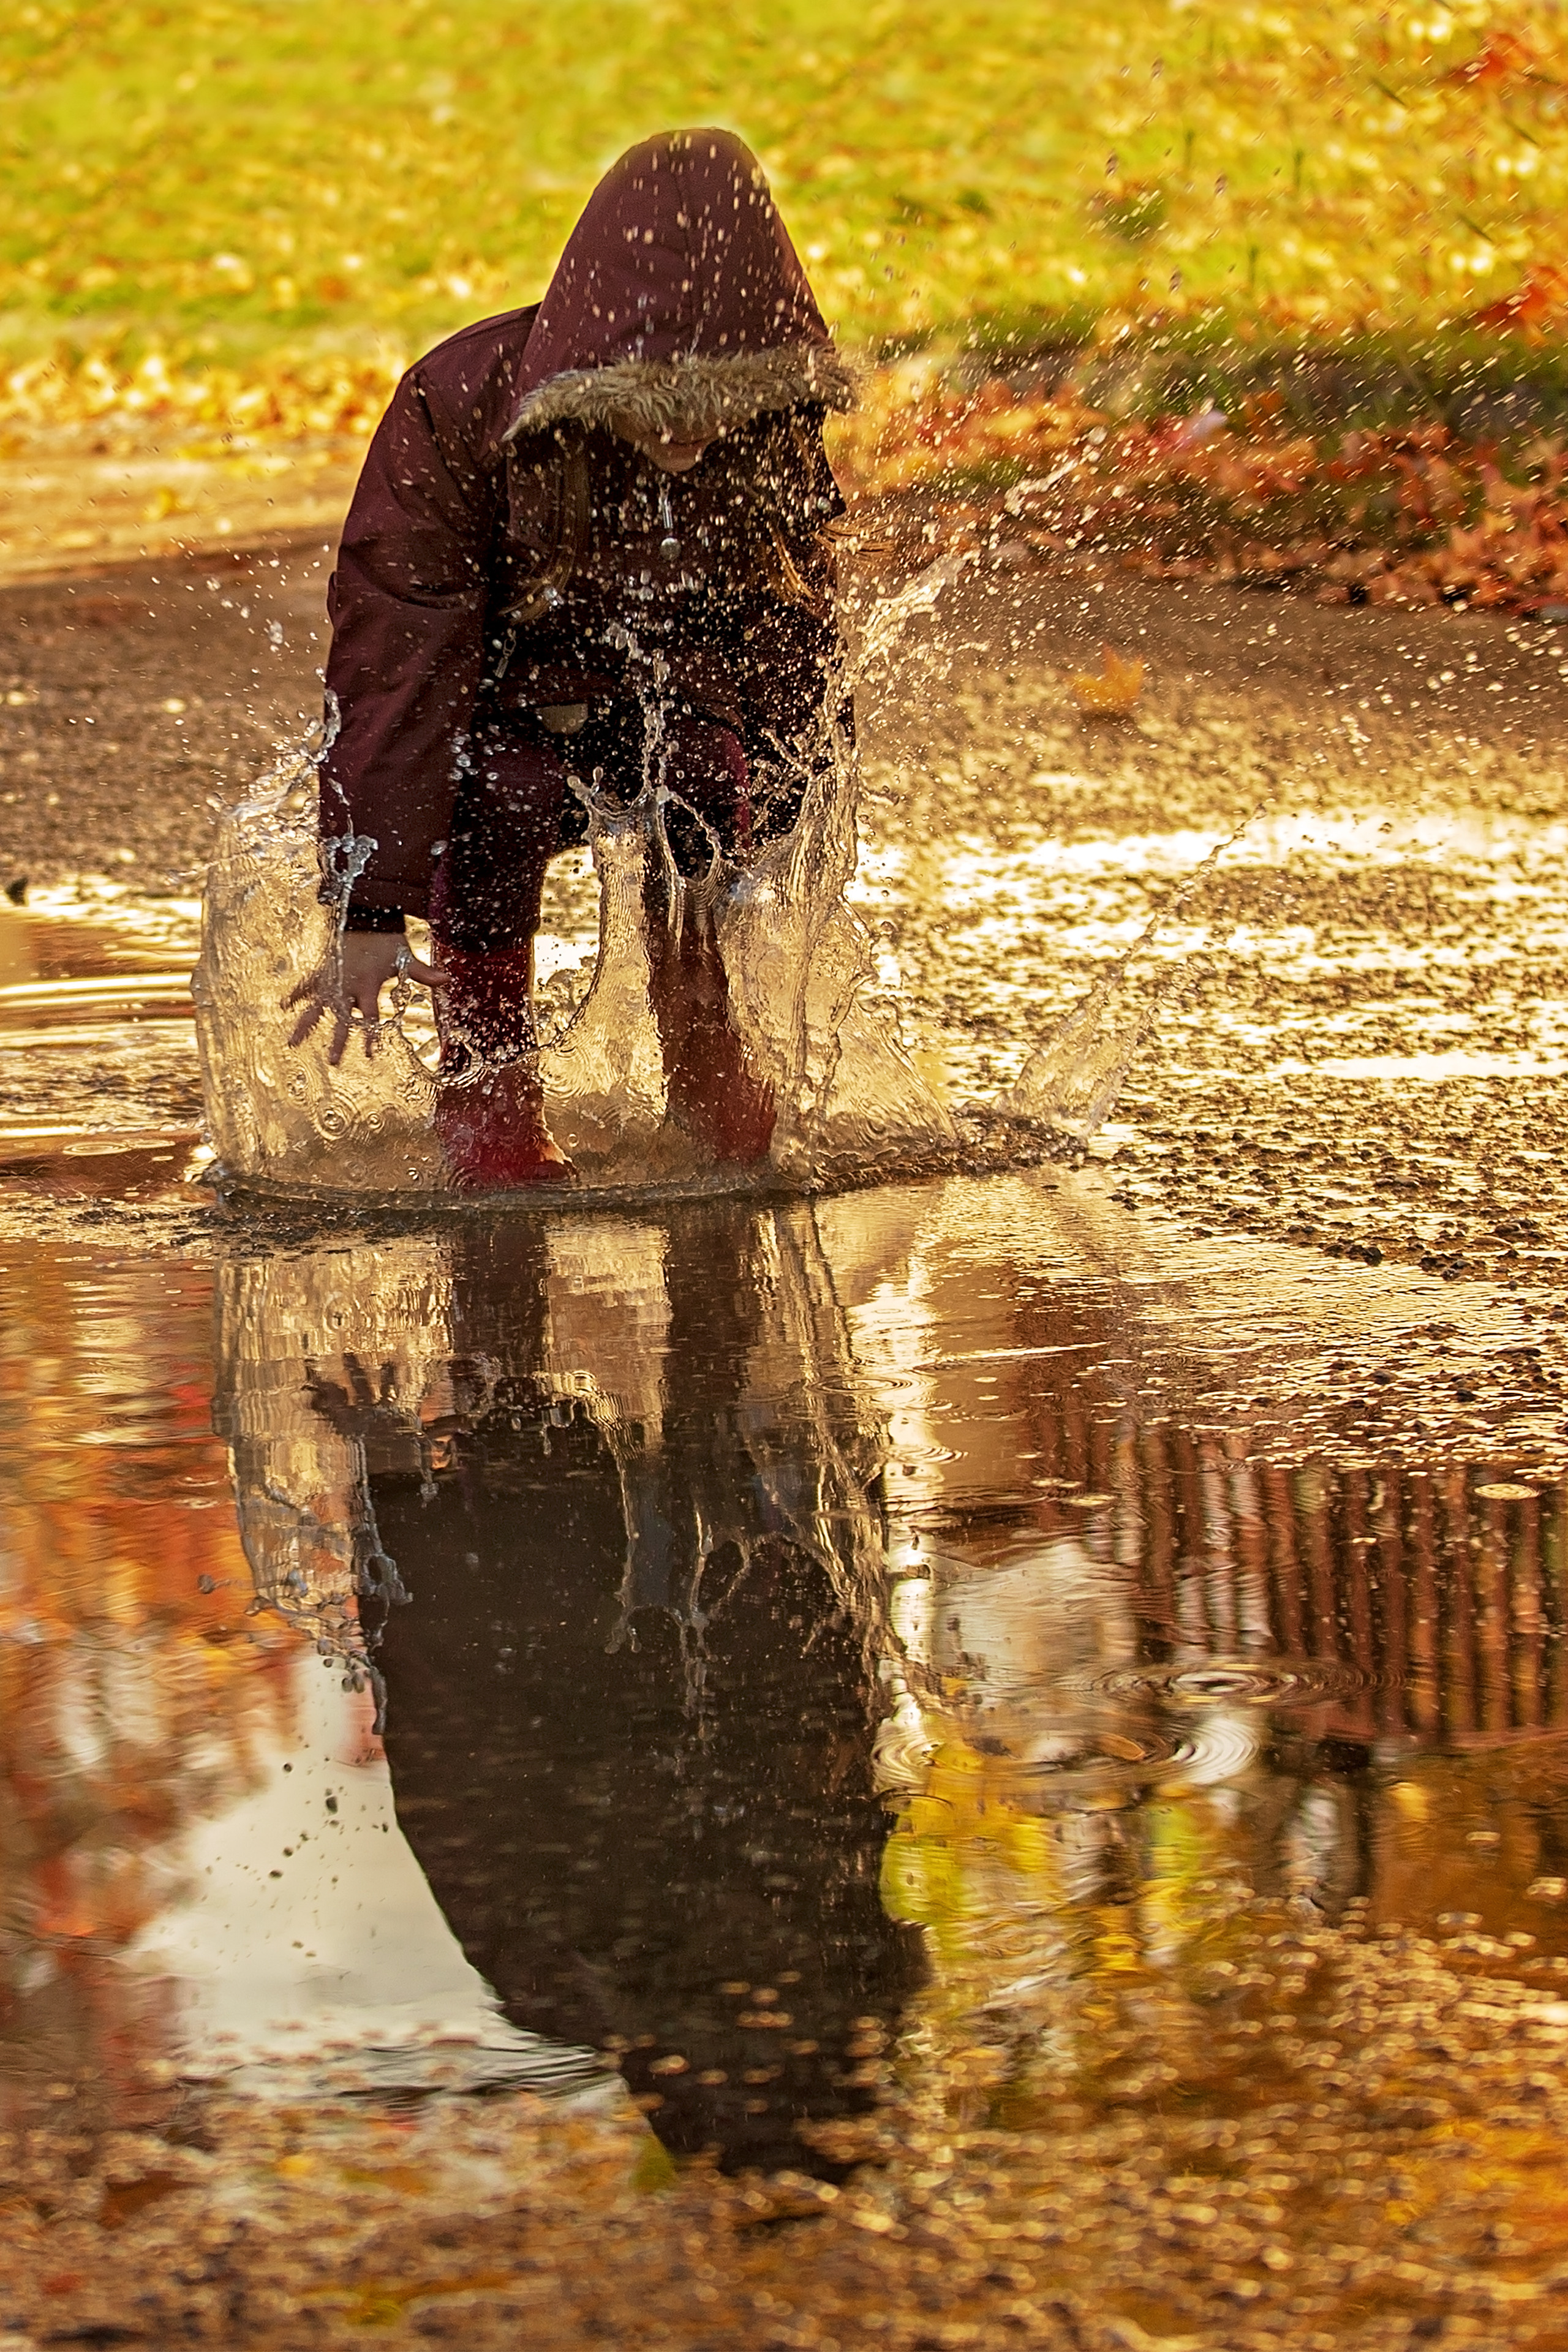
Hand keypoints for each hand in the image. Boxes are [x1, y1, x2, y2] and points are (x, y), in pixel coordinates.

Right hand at [286, 931, 444, 1066]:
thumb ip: (424, 973)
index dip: (370, 1036)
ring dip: (305, 1024)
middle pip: (342, 1019)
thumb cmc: (387, 940)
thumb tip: (447, 980)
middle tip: (333, 1061)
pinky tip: (283, 1007)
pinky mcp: (322, 970)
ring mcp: (332, 979)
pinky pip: (306, 985)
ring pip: (316, 1006)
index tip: (369, 1054)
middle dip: (338, 1040)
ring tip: (292, 1043)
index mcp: (368, 985)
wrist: (366, 915)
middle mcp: (348, 986)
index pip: (370, 1017)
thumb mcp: (406, 958)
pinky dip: (295, 994)